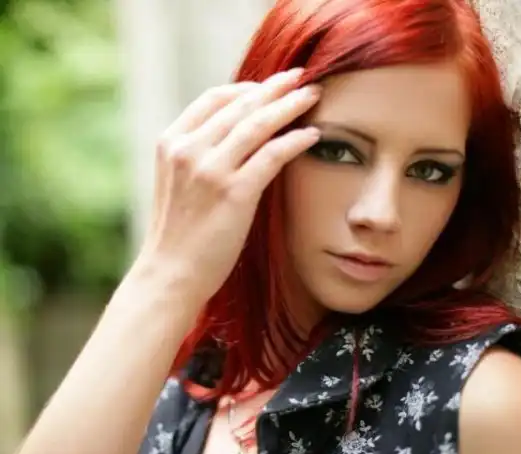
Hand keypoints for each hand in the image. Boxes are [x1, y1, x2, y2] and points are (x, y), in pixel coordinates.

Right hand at [135, 68, 320, 308]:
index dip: (247, 88)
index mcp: (171, 142)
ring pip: (258, 124)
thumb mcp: (178, 182)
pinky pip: (272, 155)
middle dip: (275, 87)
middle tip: (301, 76)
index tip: (270, 87)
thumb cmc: (178, 233)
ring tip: (313, 95)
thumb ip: (199, 154)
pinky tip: (312, 135)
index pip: (214, 99)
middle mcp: (188, 149)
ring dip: (290, 105)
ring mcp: (210, 170)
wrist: (170, 273)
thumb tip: (237, 135)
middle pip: (240, 105)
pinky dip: (295, 141)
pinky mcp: (233, 193)